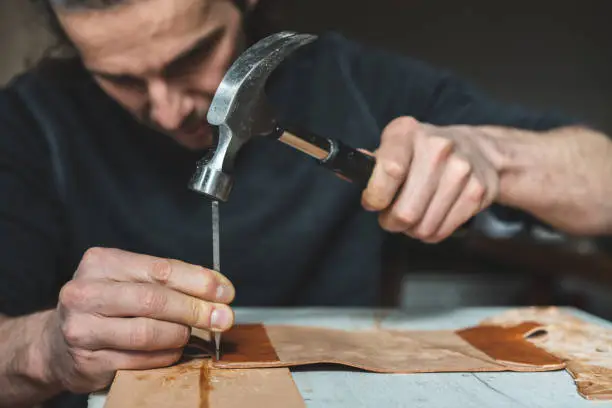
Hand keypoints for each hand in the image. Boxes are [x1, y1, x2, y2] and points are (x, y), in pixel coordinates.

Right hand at [45, 247, 234, 392]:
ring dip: (180, 335)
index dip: (199, 281)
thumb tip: (219, 292)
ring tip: (191, 335)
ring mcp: (82, 329)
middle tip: (223, 318)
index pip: (160, 269)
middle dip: (196, 310)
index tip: (225, 292)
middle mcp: (85, 293)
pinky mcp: (87, 361)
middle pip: (155, 300)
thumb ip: (170, 282)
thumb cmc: (105, 306)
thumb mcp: (131, 280)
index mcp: (101, 263)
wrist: (56, 342)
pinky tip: (173, 351)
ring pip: (148, 332)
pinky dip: (166, 356)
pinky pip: (140, 360)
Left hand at [362, 116, 499, 242]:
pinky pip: (442, 231)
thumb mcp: (395, 146)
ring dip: (413, 230)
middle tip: (393, 216)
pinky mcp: (478, 191)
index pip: (389, 170)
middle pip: (405, 212)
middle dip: (392, 222)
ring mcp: (461, 169)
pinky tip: (433, 216)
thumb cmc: (423, 152)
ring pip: (423, 227)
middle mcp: (437, 147)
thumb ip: (370, 163)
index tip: (373, 203)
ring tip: (415, 214)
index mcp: (407, 132)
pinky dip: (432, 233)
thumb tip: (344, 171)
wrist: (479, 149)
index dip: (376, 196)